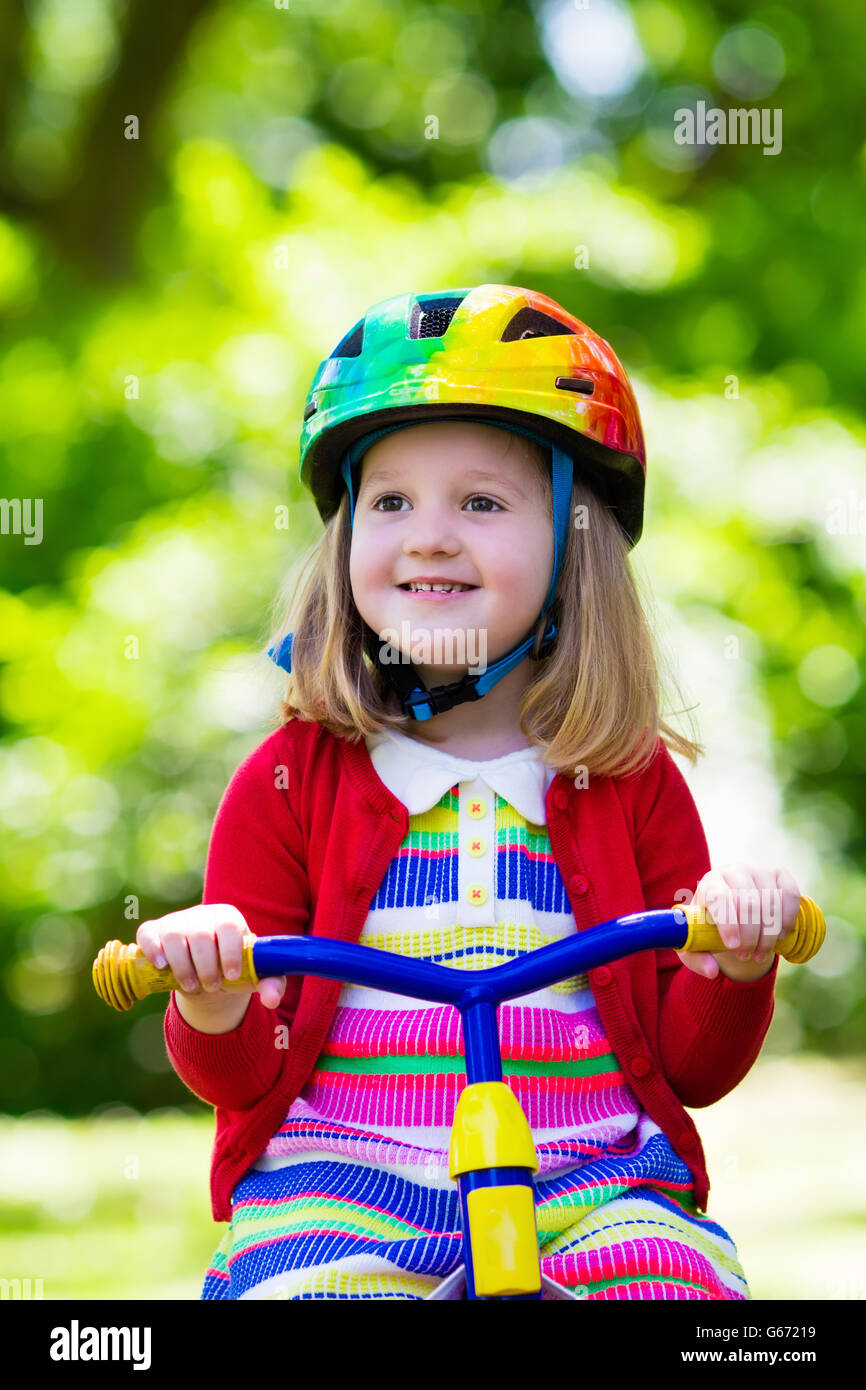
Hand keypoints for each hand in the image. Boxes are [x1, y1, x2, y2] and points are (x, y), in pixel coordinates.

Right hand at [136, 904, 286, 1008]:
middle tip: (211, 986)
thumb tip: (272, 1000)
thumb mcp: (255, 976)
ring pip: (174, 936)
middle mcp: (202, 915)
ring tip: (191, 985)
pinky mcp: (155, 931)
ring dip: (182, 965)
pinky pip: (148, 934)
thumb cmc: (233, 969)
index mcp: (229, 918)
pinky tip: (162, 966)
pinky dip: (152, 949)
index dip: (230, 952)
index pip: (229, 926)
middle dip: (206, 966)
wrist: (206, 972)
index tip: (232, 976)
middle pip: (201, 934)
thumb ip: (271, 984)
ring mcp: (176, 921)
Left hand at [676, 864, 800, 981]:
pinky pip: (791, 894)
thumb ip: (697, 960)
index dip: (728, 923)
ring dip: (769, 935)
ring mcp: (758, 871)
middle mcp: (733, 872)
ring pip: (771, 903)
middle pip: (748, 903)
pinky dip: (788, 918)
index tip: (733, 946)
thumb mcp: (697, 945)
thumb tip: (712, 971)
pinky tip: (781, 936)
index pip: (719, 898)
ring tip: (760, 953)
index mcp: (709, 884)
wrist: (732, 911)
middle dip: (750, 937)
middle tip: (746, 956)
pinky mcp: (779, 875)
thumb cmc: (709, 927)